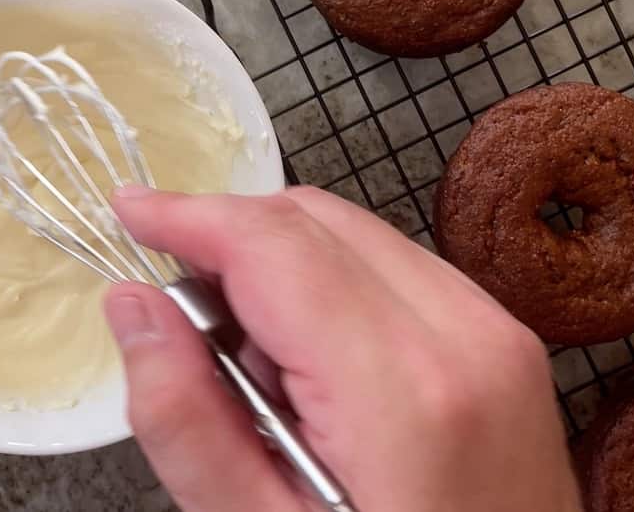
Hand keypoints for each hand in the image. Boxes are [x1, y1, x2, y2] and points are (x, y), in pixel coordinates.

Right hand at [103, 186, 579, 511]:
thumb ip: (185, 419)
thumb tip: (134, 307)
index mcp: (402, 391)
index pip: (273, 245)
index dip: (189, 217)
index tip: (131, 215)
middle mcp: (464, 337)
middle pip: (312, 221)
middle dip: (229, 244)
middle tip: (183, 324)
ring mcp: (495, 332)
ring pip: (351, 234)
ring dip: (278, 269)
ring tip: (258, 377)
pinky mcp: (502, 340)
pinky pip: (392, 267)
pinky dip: (329, 289)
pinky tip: (312, 371)